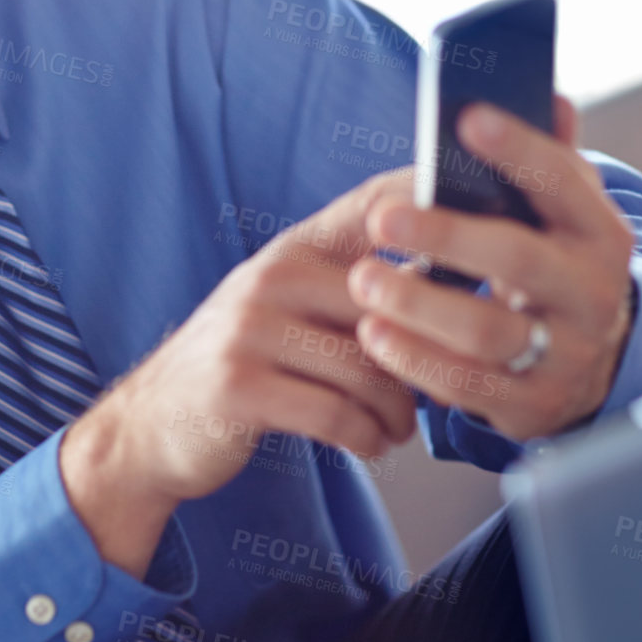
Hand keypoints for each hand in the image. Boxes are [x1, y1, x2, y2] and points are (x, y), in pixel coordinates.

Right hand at [60, 169, 419, 575]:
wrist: (152, 427)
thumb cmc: (245, 367)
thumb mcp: (289, 309)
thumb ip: (356, 289)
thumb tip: (455, 275)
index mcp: (293, 249)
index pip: (373, 204)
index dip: (432, 199)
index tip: (489, 218)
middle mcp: (272, 276)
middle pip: (390, 306)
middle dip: (426, 356)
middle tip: (437, 387)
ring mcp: (250, 328)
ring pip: (370, 367)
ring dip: (398, 410)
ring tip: (397, 424)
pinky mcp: (240, 386)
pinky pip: (337, 413)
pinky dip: (367, 437)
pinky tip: (368, 442)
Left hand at [346, 96, 636, 441]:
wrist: (591, 364)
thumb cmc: (554, 266)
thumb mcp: (563, 216)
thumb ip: (550, 159)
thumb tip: (546, 92)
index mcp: (600, 232)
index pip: (563, 181)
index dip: (519, 148)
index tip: (465, 118)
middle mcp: (593, 293)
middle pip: (519, 259)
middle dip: (447, 236)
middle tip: (382, 219)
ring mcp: (566, 353)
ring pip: (488, 330)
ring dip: (419, 305)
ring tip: (364, 280)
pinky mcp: (532, 406)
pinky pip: (468, 386)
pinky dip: (415, 360)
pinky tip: (374, 334)